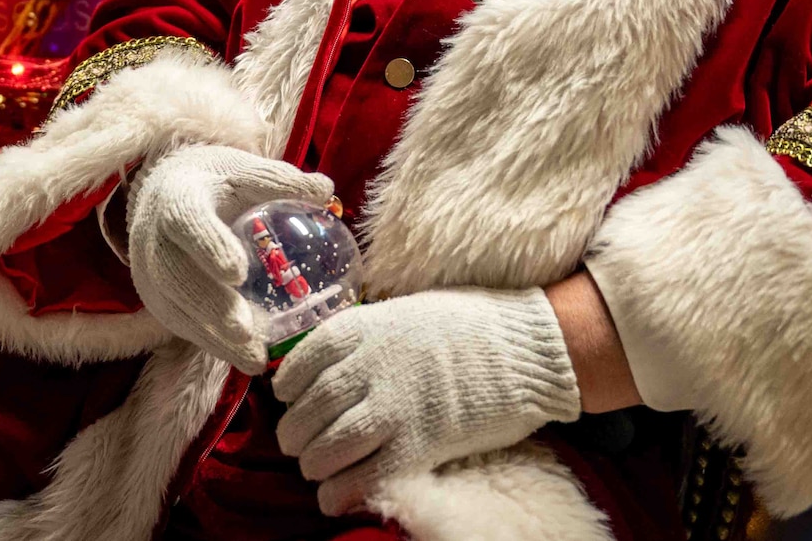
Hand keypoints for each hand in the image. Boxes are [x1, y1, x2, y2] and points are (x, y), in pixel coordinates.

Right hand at [126, 143, 333, 374]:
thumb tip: (325, 188)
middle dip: (209, 304)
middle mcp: (154, 239)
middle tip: (244, 328)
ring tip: (254, 357)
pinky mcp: (159, 301)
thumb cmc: (213, 182)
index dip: (209, 247)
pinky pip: (184, 326)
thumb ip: (278, 181)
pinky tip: (246, 357)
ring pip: (177, 309)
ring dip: (214, 336)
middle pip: (175, 275)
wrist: (163, 196)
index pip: (187, 222)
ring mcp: (151, 274)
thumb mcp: (242, 170)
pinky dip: (214, 344)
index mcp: (177, 199)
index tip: (237, 272)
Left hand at [274, 287, 580, 516]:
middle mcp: (368, 368)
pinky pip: (363, 478)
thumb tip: (333, 362)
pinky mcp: (418, 445)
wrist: (524, 348)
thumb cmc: (469, 325)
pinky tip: (334, 498)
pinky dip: (339, 494)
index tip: (287, 400)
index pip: (300, 365)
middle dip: (294, 434)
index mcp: (361, 329)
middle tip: (297, 444)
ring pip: (326, 449)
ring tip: (316, 470)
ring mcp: (392, 408)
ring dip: (313, 466)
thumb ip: (367, 337)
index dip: (288, 389)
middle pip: (307, 411)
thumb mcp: (405, 312)